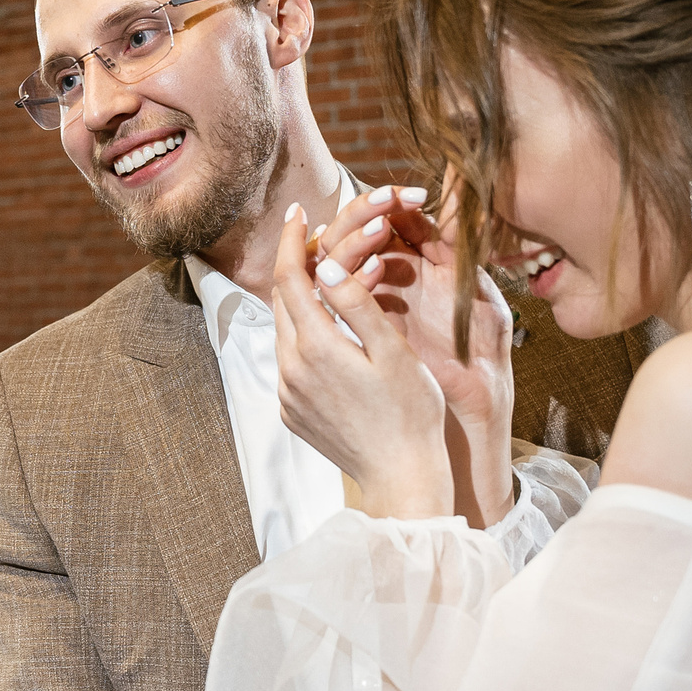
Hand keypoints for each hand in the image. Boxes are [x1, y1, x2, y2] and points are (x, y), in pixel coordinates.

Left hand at [313, 183, 516, 524]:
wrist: (400, 478)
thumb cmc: (411, 414)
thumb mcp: (394, 353)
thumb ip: (358, 305)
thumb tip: (326, 266)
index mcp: (315, 348)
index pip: (289, 278)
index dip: (290, 240)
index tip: (297, 211)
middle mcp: (289, 370)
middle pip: (281, 300)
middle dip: (294, 265)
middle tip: (315, 238)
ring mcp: (286, 393)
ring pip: (283, 329)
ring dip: (298, 300)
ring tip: (323, 278)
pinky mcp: (290, 411)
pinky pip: (288, 359)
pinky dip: (302, 333)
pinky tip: (327, 328)